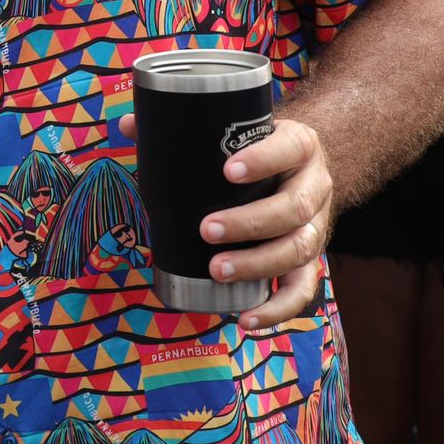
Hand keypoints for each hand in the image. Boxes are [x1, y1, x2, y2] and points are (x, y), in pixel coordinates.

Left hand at [117, 114, 332, 327]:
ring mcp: (315, 225)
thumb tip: (128, 125)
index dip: (265, 159)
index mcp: (300, 147)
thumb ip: (185, 126)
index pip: (291, 148)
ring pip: (299, 249)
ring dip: (258, 264)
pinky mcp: (310, 259)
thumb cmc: (259, 149)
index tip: (229, 170)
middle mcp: (315, 186)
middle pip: (294, 208)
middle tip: (207, 230)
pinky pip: (302, 289)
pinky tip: (246, 319)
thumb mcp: (239, 130)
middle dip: (250, 222)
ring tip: (218, 270)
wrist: (302, 168)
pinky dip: (278, 309)